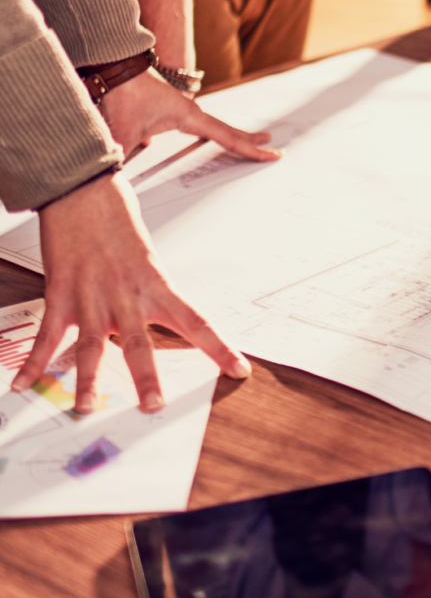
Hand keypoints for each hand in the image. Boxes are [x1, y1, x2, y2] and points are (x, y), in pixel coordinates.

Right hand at [11, 172, 251, 412]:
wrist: (83, 189)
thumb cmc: (118, 217)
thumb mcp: (147, 257)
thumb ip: (149, 292)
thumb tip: (152, 319)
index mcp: (157, 285)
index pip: (197, 322)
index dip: (219, 349)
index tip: (240, 370)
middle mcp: (126, 295)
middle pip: (139, 345)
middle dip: (146, 378)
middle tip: (153, 406)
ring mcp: (91, 297)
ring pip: (90, 347)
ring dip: (87, 380)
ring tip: (87, 408)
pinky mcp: (60, 293)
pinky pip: (47, 334)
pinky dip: (34, 361)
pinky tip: (23, 384)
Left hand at [100, 70, 281, 161]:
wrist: (113, 66)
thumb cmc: (123, 94)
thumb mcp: (123, 133)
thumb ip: (122, 158)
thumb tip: (115, 179)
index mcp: (190, 117)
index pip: (228, 138)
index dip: (251, 149)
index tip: (273, 154)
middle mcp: (191, 112)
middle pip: (228, 130)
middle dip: (250, 139)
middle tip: (270, 144)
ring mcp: (181, 108)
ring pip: (213, 125)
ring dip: (231, 134)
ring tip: (247, 138)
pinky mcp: (168, 107)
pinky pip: (197, 122)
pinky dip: (209, 130)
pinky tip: (205, 136)